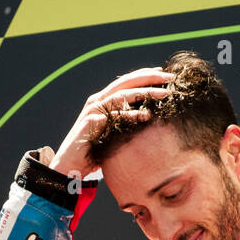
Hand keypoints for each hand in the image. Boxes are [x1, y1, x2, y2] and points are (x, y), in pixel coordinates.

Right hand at [49, 68, 175, 179]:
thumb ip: (124, 123)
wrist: (70, 165)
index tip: (164, 75)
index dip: (144, 76)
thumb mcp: (112, 133)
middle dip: (148, 77)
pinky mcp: (90, 123)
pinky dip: (130, 115)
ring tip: (164, 94)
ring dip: (144, 92)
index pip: (126, 82)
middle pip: (125, 82)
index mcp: (103, 100)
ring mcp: (93, 111)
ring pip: (121, 95)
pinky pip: (114, 116)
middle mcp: (97, 101)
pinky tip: (146, 115)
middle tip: (169, 78)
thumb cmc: (93, 151)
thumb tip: (147, 120)